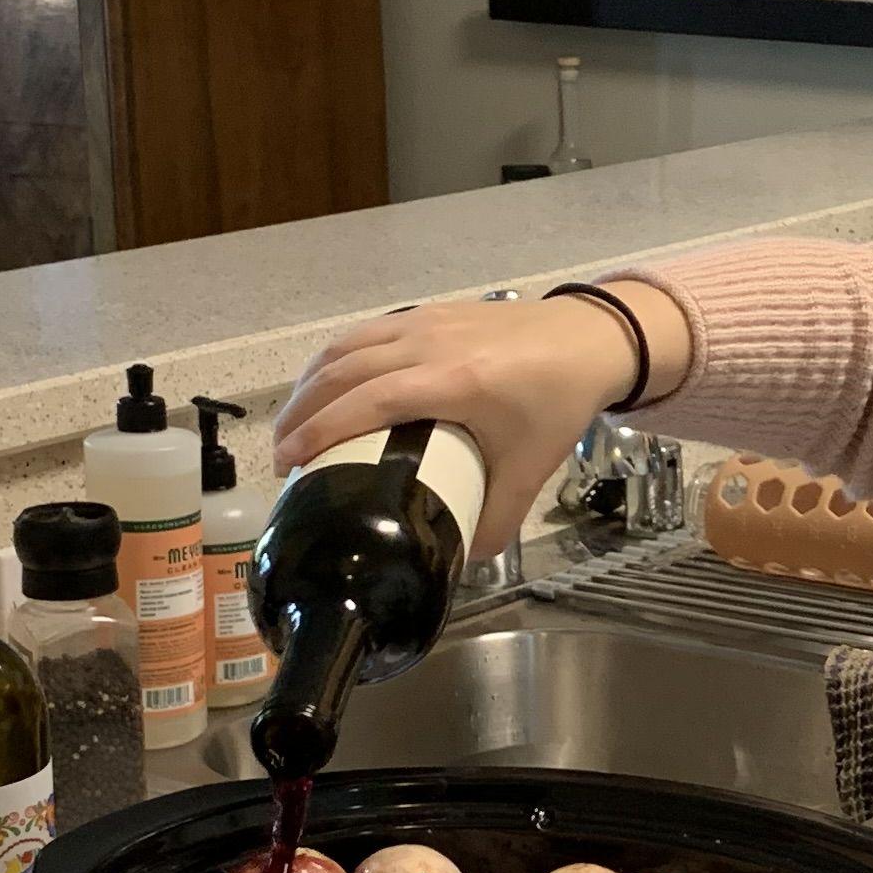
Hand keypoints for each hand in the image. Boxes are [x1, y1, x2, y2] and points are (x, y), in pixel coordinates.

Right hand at [269, 286, 686, 563]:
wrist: (591, 339)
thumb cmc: (558, 400)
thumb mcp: (530, 467)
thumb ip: (497, 519)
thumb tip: (462, 560)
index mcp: (452, 382)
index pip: (366, 402)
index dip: (319, 431)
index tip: (289, 463)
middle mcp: (428, 345)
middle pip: (342, 373)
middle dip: (300, 413)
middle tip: (281, 455)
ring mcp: (425, 322)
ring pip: (346, 346)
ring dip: (310, 383)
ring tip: (293, 422)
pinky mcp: (428, 312)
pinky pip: (365, 332)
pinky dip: (334, 359)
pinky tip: (326, 384)